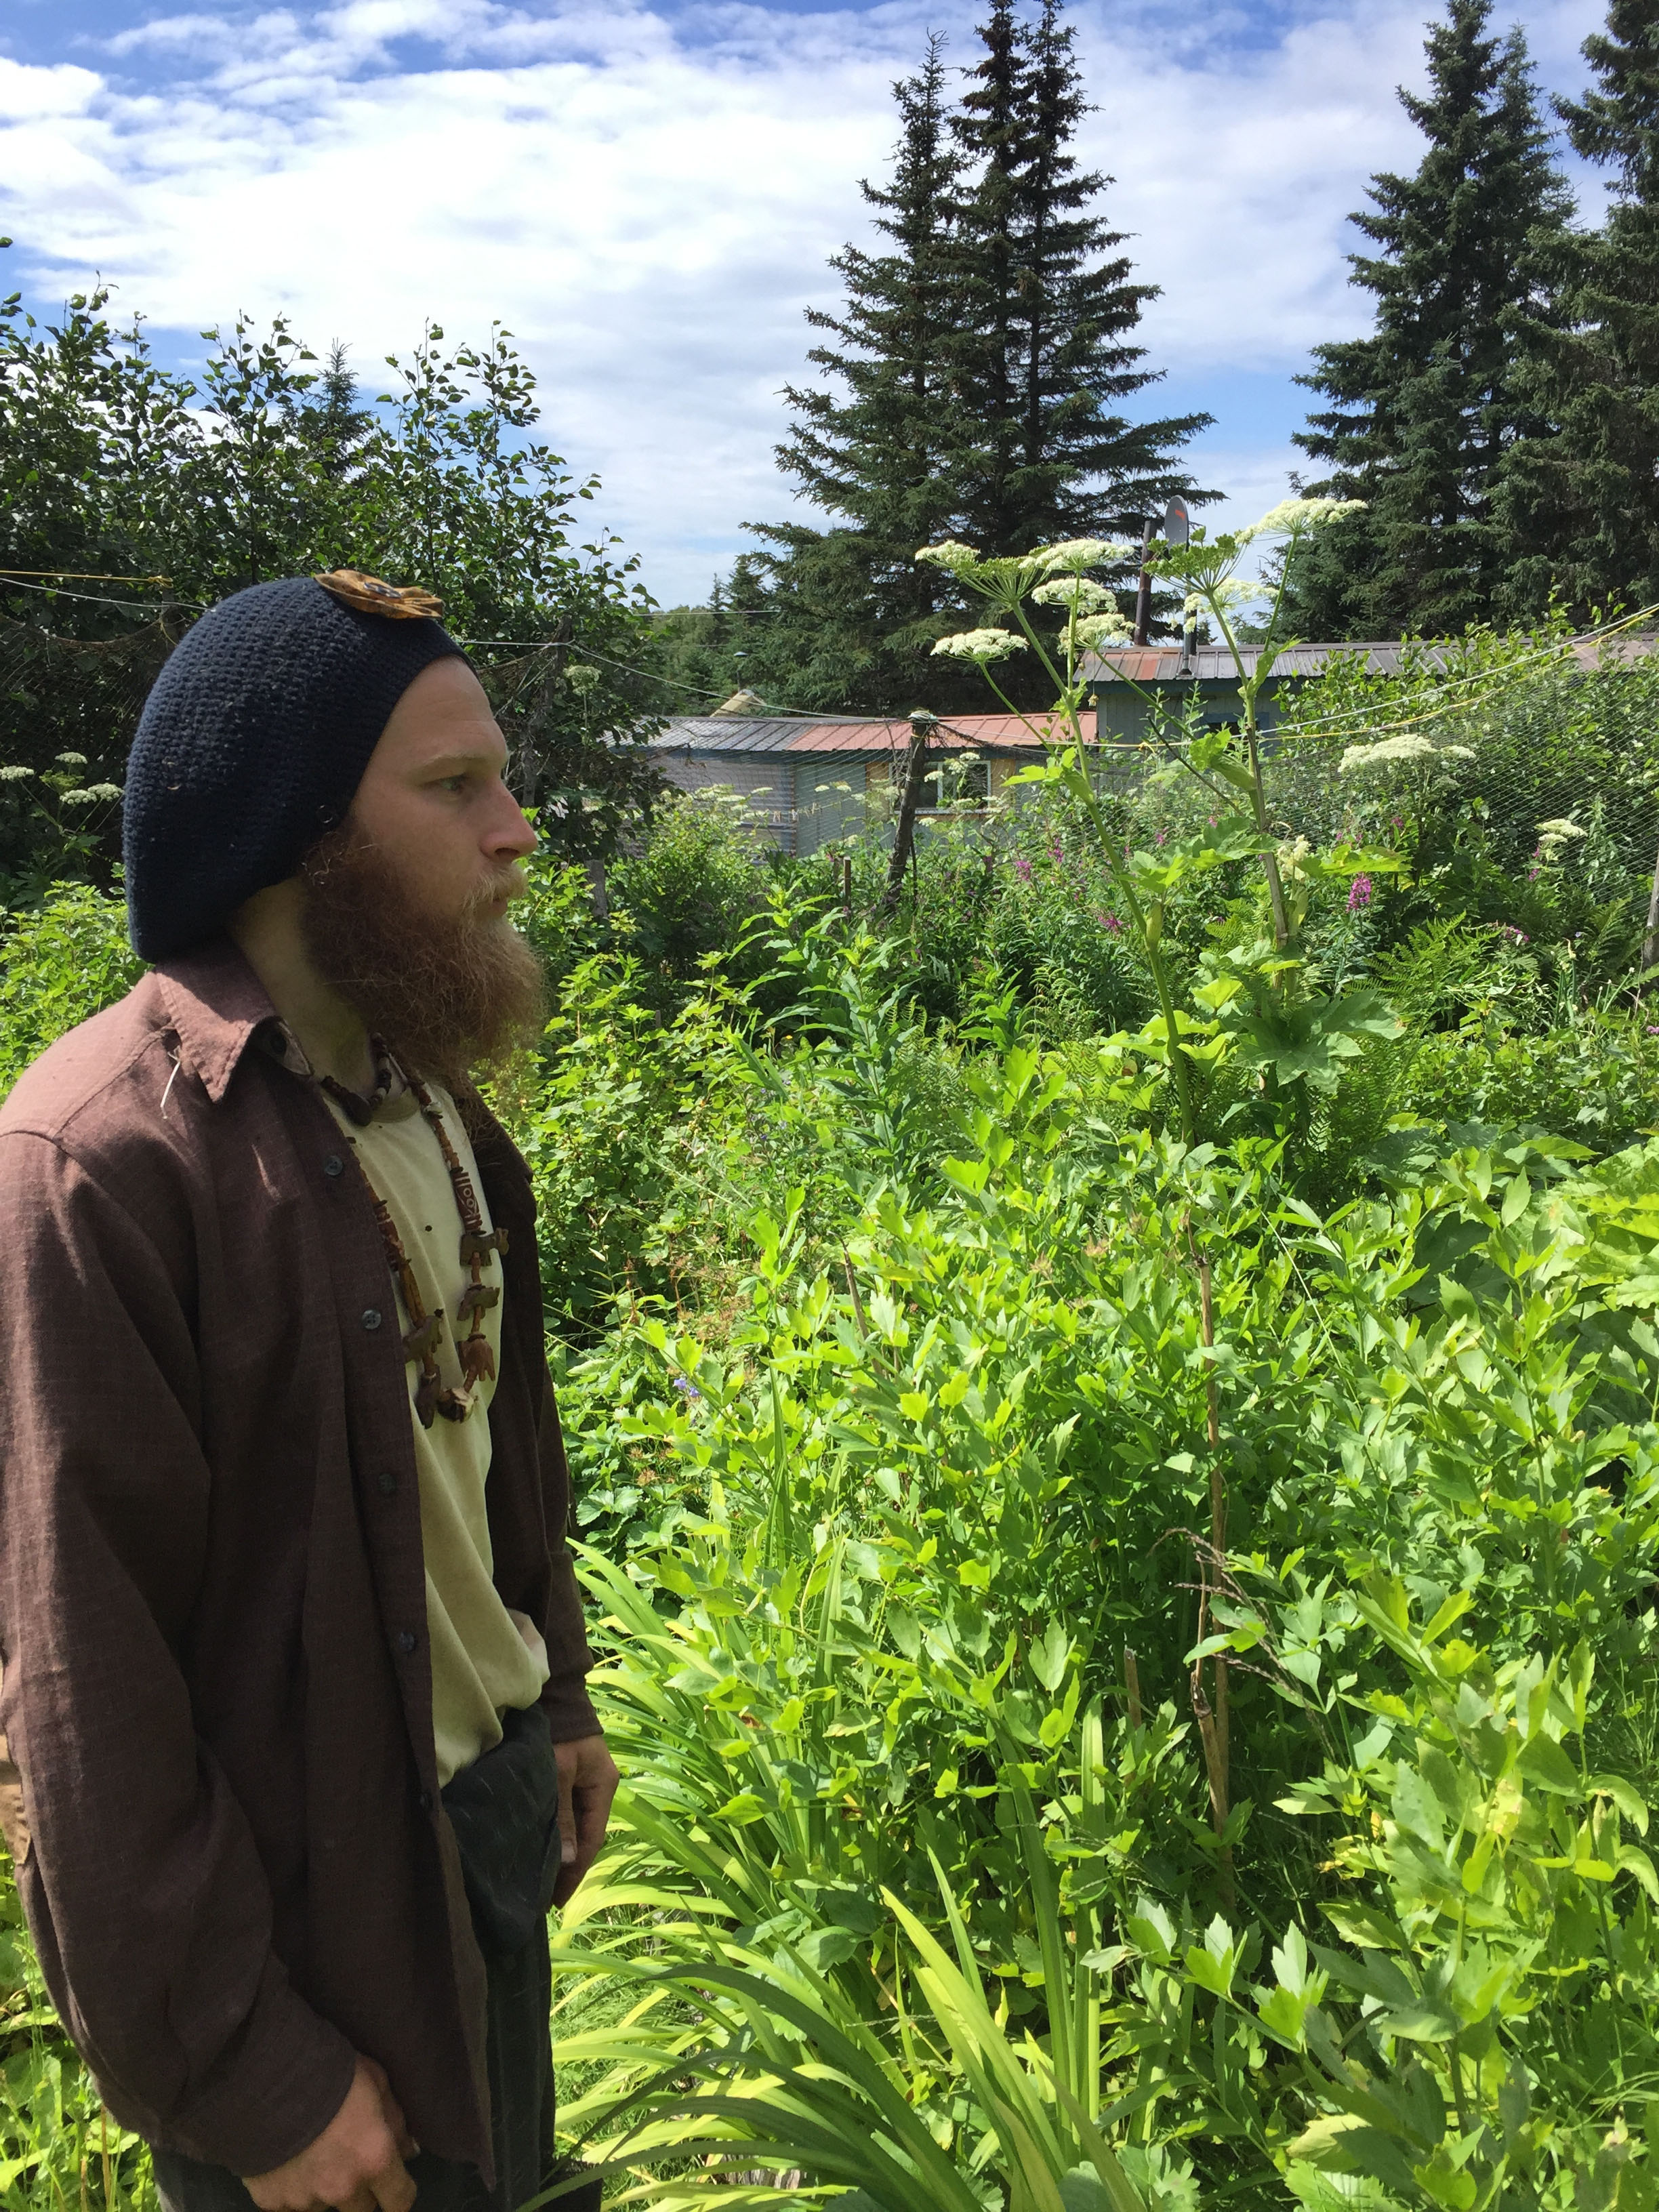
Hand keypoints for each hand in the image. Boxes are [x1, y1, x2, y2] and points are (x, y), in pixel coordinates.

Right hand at [244, 2055, 415, 2211]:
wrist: (267, 2077)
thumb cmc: (331, 2072)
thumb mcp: (376, 2082)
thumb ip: (395, 2122)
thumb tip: (407, 2150)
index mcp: (374, 2160)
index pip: (400, 2201)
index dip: (399, 2191)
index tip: (393, 2181)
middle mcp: (343, 2188)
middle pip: (362, 2209)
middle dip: (361, 2189)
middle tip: (349, 2160)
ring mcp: (305, 2199)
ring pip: (325, 2206)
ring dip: (325, 2188)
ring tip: (313, 2155)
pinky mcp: (272, 2202)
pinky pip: (290, 2205)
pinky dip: (293, 2190)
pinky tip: (288, 2163)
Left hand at [551, 1733, 618, 1906]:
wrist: (553, 1694)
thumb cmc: (558, 1733)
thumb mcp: (558, 1774)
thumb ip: (561, 1817)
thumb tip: (566, 1861)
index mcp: (604, 1787)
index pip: (592, 1839)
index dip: (576, 1871)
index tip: (557, 1900)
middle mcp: (599, 1787)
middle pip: (584, 1835)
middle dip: (567, 1866)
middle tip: (545, 1898)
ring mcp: (585, 1782)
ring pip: (574, 1825)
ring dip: (560, 1851)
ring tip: (541, 1879)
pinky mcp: (570, 1776)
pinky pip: (565, 1812)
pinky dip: (556, 1832)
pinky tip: (542, 1847)